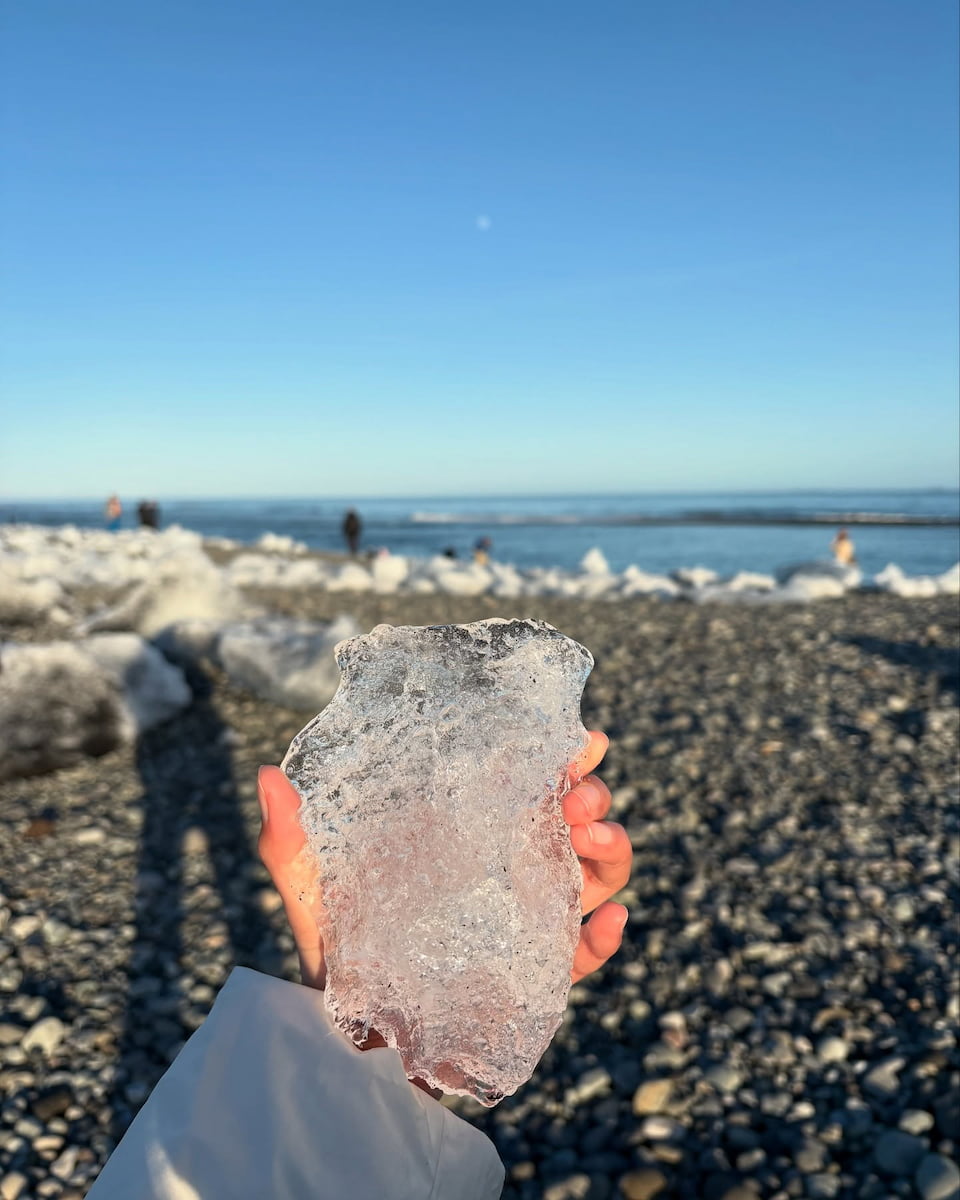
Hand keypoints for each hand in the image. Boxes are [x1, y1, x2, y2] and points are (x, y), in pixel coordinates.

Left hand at [257, 729, 629, 990]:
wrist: (351, 1045)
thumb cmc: (337, 956)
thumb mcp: (311, 895)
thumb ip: (291, 843)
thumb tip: (265, 774)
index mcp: (467, 838)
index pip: (525, 787)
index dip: (561, 759)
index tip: (585, 742)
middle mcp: (506, 871)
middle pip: (570, 824)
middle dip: (590, 801)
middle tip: (580, 798)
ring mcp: (526, 923)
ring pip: (591, 880)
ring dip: (610, 857)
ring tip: (597, 842)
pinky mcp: (535, 977)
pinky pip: (581, 957)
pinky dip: (605, 939)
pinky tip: (610, 922)